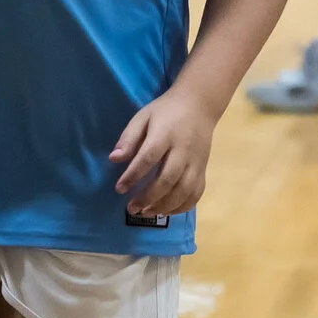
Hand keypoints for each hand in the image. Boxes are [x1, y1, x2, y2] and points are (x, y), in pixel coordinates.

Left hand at [109, 86, 219, 219]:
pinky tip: (166, 211)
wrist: (199, 104)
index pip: (148, 157)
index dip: (133, 175)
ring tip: (146, 212)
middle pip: (167, 179)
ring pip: (183, 191)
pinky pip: (196, 193)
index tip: (119, 189)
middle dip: (148, 197)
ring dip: (164, 206)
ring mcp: (196, 162)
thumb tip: (114, 159)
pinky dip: (182, 207)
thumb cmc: (166, 111)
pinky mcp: (204, 169)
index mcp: (165, 134)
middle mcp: (183, 150)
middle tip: (131, 208)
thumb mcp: (143, 117)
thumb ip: (129, 138)